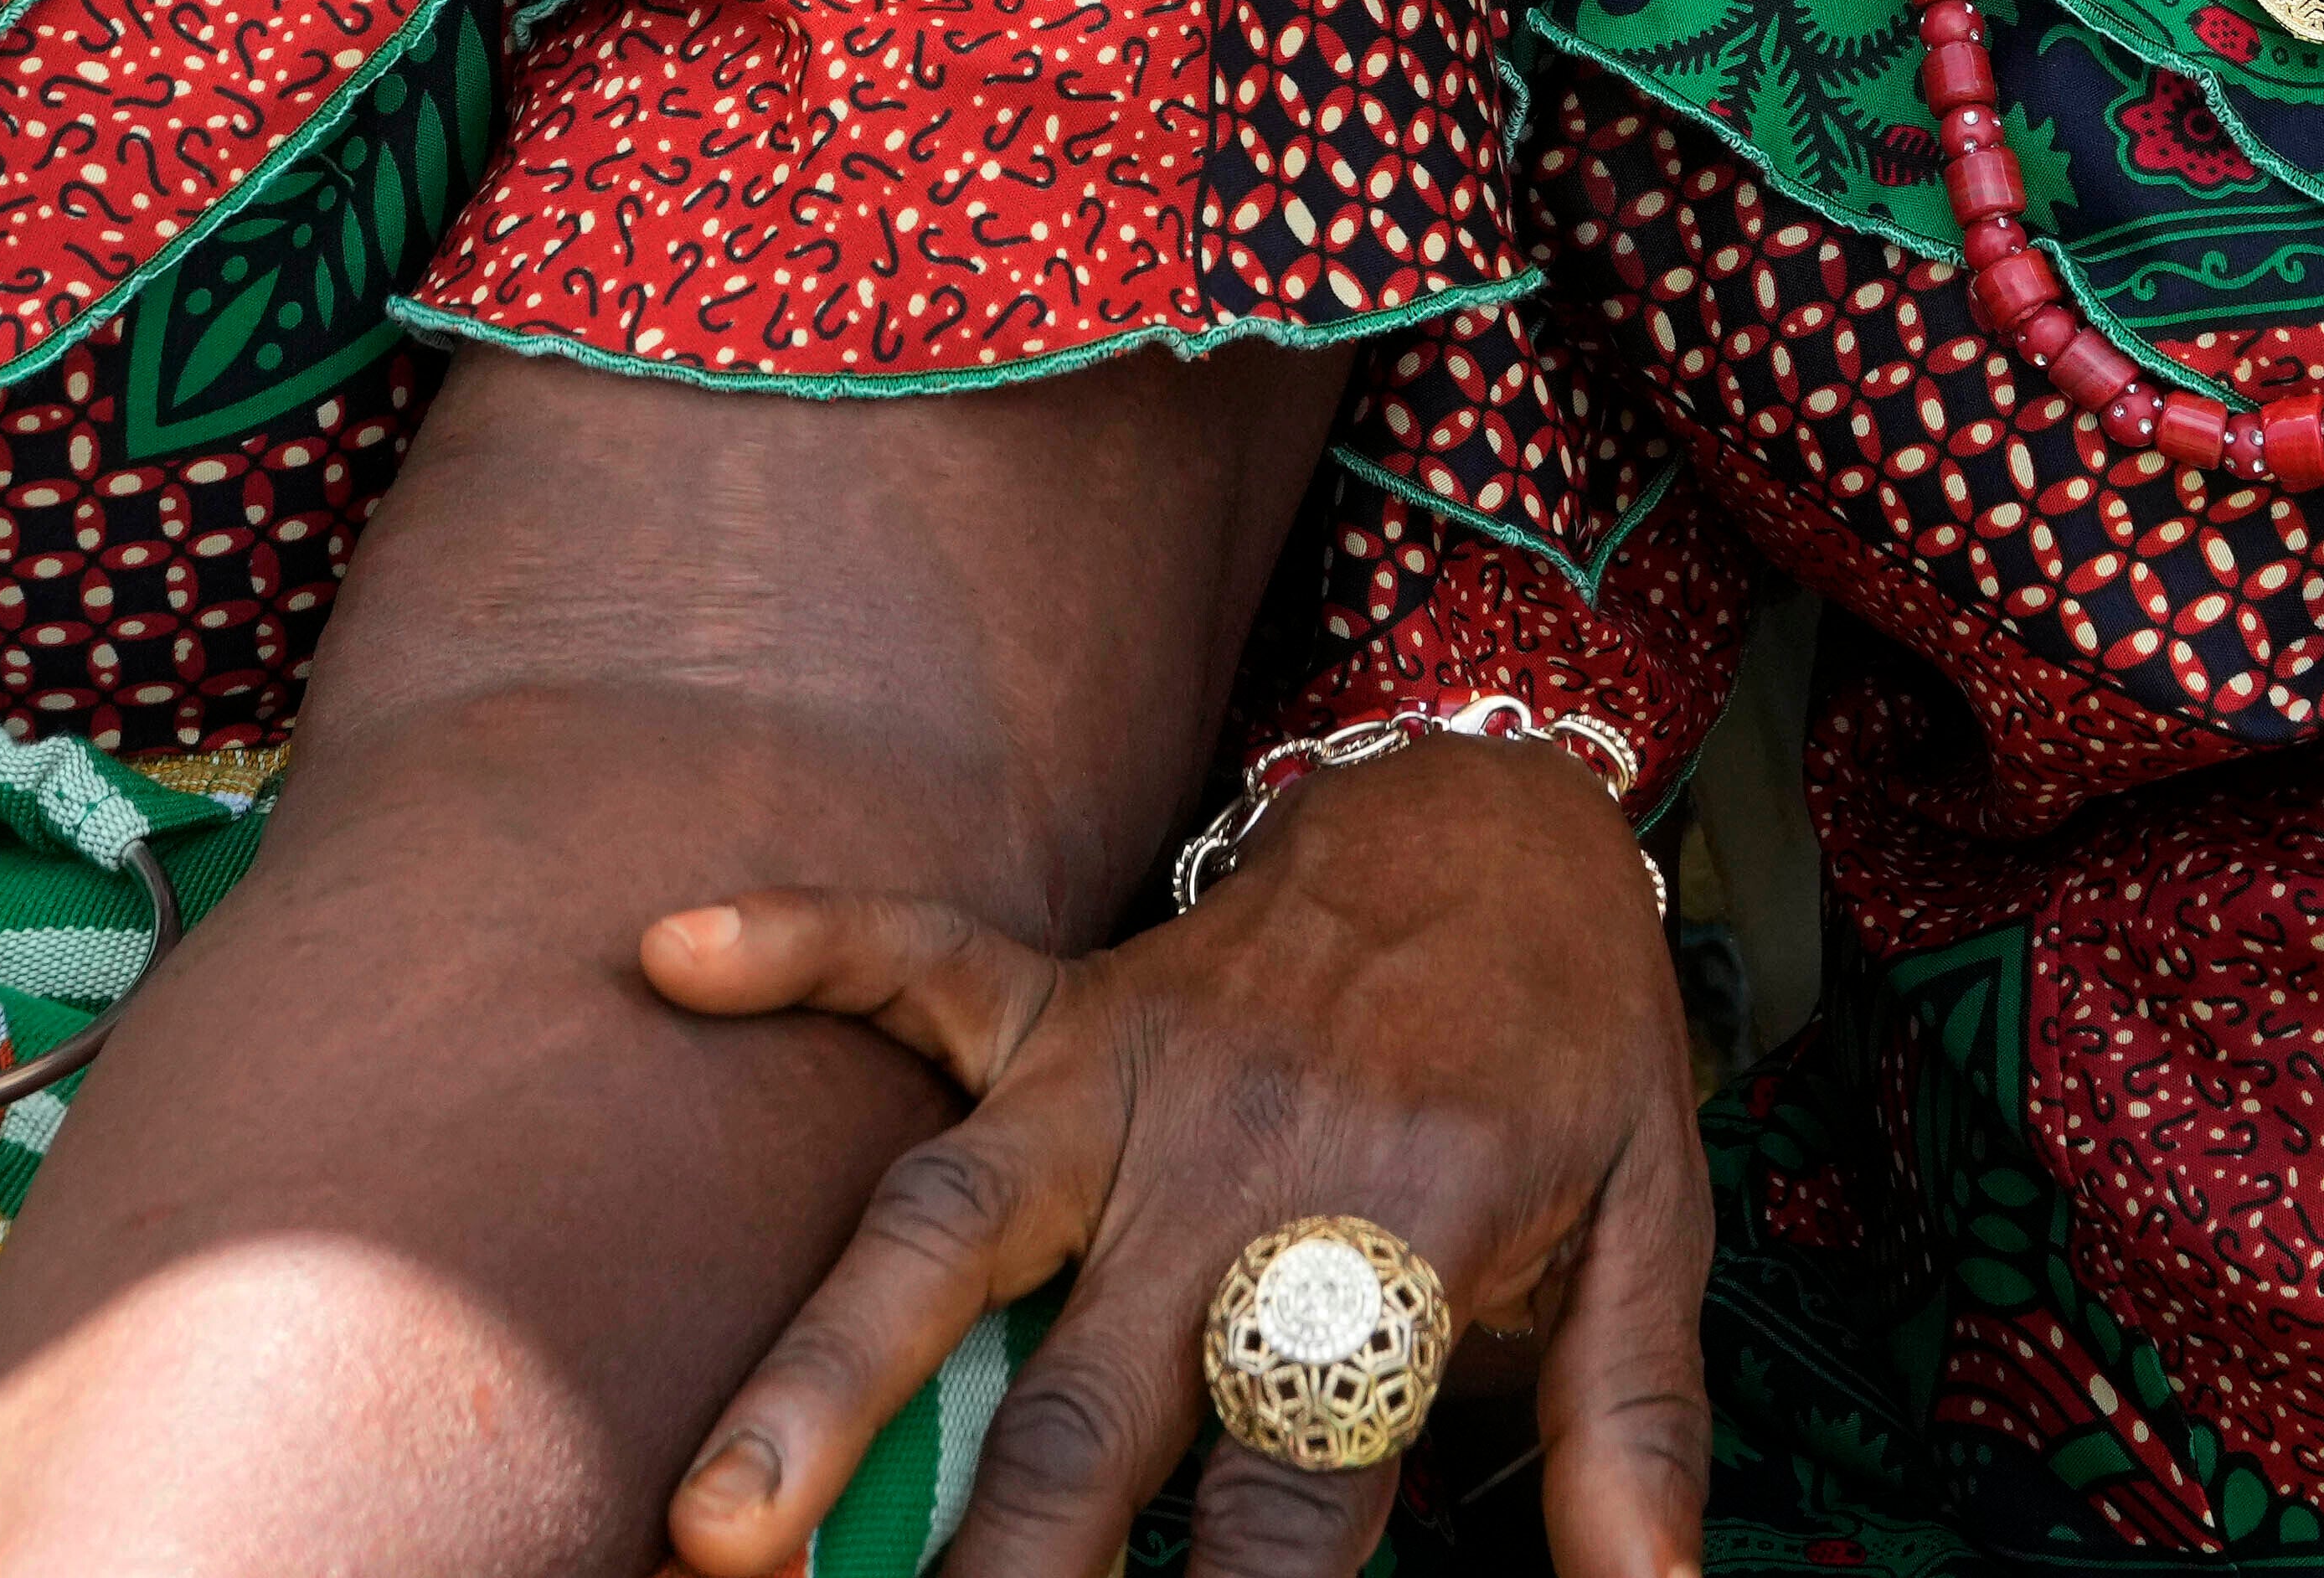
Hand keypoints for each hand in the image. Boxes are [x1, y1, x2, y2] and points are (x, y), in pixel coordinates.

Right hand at [641, 733, 1712, 1577]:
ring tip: (719, 1519)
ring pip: (950, 1231)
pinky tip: (672, 951)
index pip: (1300, 1489)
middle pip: (1090, 1404)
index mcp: (1386, 1242)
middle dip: (1001, 1559)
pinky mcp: (1056, 997)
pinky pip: (911, 954)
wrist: (1511, 820)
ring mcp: (1118, 1076)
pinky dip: (796, 943)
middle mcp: (1229, 1169)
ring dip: (833, 1370)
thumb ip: (1629, 1427)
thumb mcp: (1651, 1224)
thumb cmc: (1573, 1050)